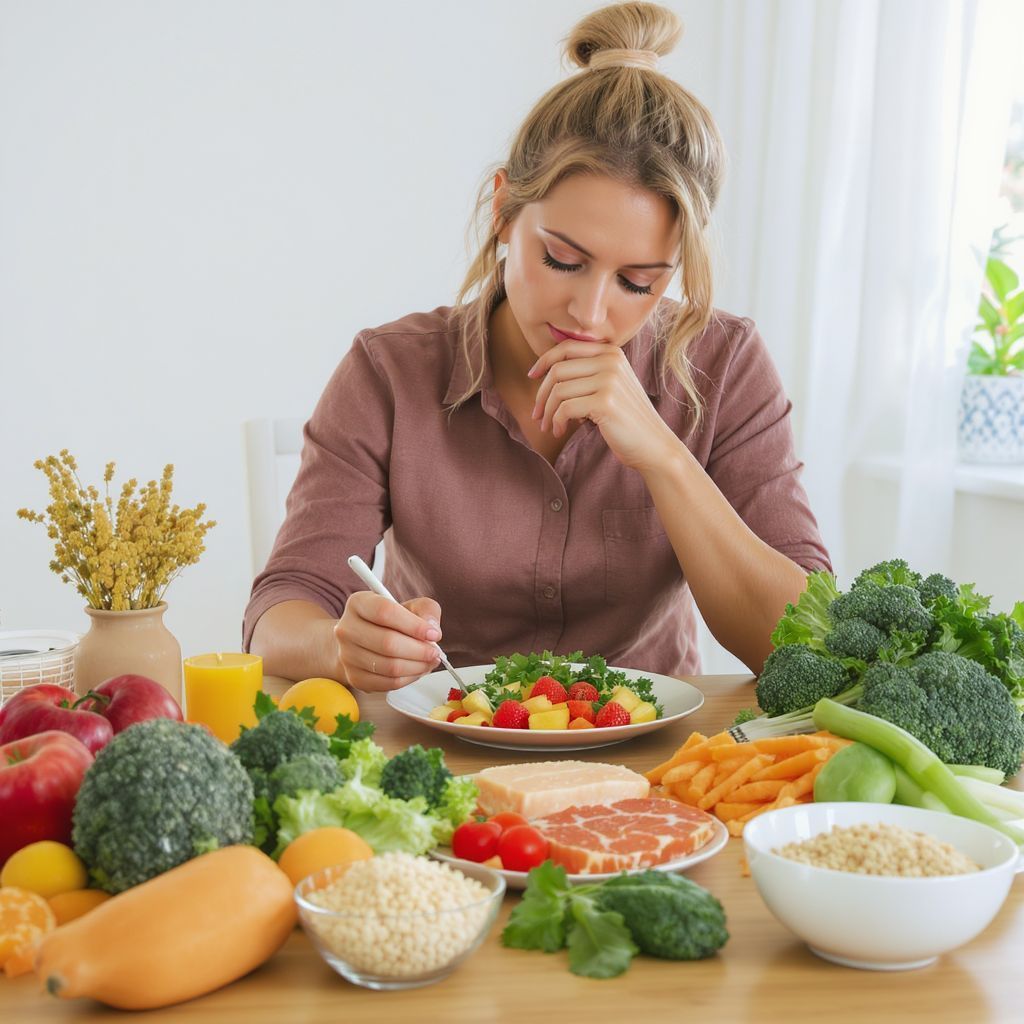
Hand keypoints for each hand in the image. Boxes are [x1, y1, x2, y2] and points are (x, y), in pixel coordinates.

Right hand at [334, 592, 441, 691]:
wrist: (362, 641)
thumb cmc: (390, 621)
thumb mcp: (410, 606)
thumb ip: (426, 610)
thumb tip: (432, 629)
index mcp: (358, 603)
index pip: (385, 612)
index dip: (413, 625)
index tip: (434, 634)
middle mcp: (346, 629)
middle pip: (388, 643)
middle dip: (419, 650)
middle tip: (436, 652)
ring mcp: (347, 656)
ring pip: (389, 667)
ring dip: (417, 666)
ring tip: (429, 661)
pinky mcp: (354, 678)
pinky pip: (388, 683)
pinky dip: (409, 678)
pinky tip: (417, 670)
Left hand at [528, 340, 678, 470]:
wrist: (653, 445)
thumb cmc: (625, 419)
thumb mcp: (610, 387)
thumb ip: (588, 373)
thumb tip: (547, 369)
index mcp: (611, 353)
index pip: (566, 347)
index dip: (544, 361)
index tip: (532, 376)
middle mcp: (611, 361)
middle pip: (558, 370)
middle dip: (542, 394)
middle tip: (537, 414)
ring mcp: (609, 380)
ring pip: (558, 390)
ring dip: (548, 412)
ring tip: (549, 427)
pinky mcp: (605, 402)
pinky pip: (565, 408)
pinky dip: (557, 422)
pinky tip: (560, 431)